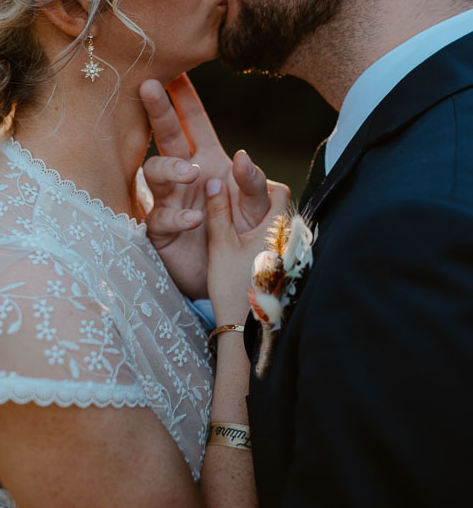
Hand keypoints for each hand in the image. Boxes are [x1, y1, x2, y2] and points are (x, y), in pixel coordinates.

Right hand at [140, 74, 271, 298]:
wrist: (233, 282)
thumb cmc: (245, 238)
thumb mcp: (263, 210)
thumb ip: (256, 185)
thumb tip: (240, 155)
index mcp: (209, 164)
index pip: (194, 124)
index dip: (184, 98)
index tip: (173, 69)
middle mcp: (185, 178)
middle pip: (167, 138)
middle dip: (158, 110)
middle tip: (149, 85)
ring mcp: (169, 202)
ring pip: (155, 172)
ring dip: (171, 166)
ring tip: (191, 171)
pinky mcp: (161, 232)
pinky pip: (162, 218)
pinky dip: (178, 216)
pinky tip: (197, 218)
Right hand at [203, 176, 289, 324]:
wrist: (246, 326)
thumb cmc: (233, 284)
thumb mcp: (220, 244)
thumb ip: (218, 210)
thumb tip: (214, 181)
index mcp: (278, 227)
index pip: (278, 190)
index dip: (258, 183)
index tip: (237, 186)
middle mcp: (291, 238)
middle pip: (280, 207)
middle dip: (258, 202)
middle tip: (234, 205)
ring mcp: (293, 255)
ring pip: (279, 226)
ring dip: (260, 221)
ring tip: (238, 227)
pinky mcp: (289, 269)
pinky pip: (279, 243)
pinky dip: (263, 238)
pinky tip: (246, 248)